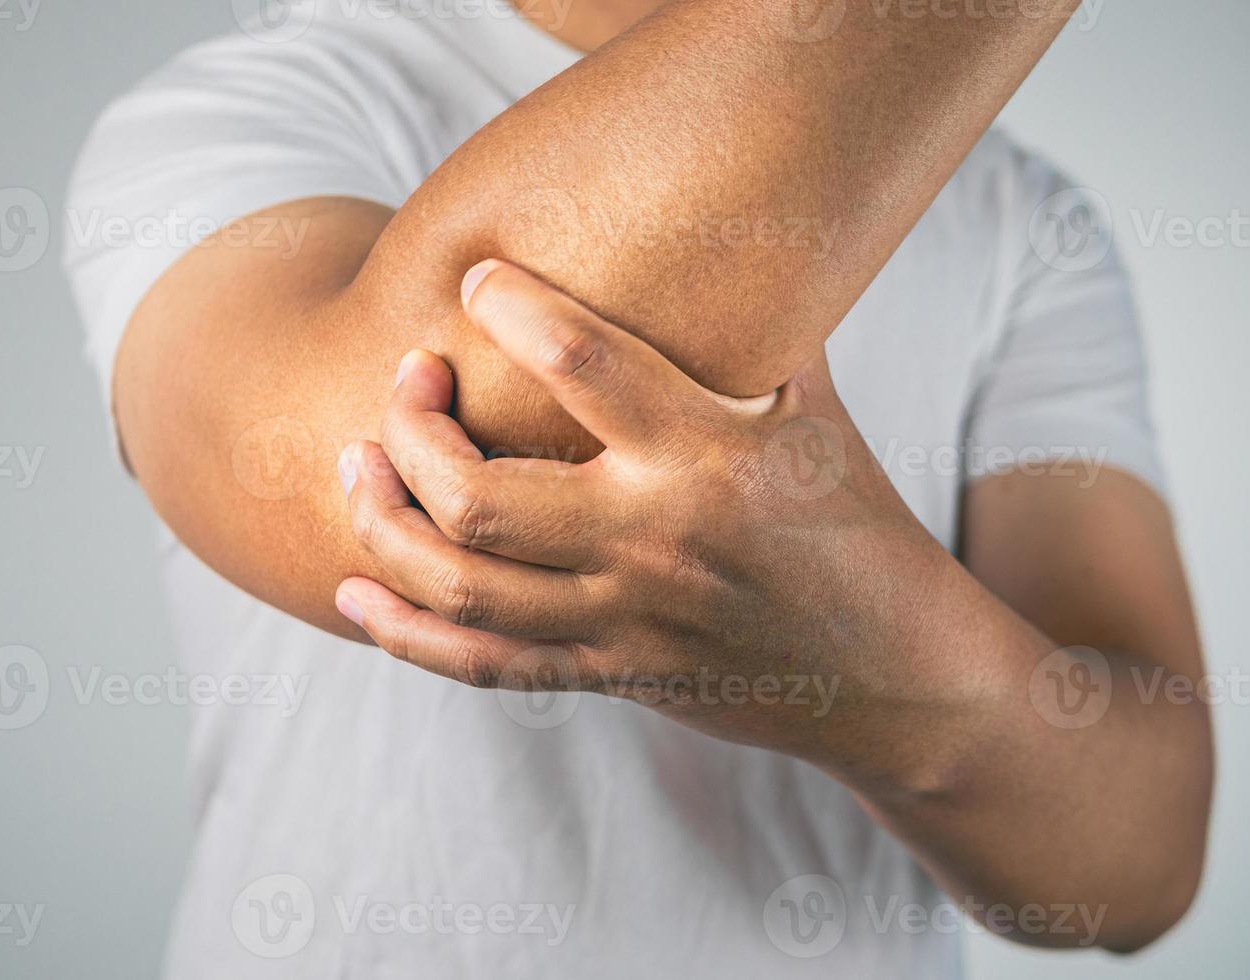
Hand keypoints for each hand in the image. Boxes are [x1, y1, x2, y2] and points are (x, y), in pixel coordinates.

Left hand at [335, 260, 978, 773]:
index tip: (477, 280)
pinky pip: (484, 664)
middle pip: (479, 496)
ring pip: (464, 584)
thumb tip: (727, 233)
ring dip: (384, 523)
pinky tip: (354, 593)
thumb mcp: (819, 413)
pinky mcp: (611, 673)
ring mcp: (625, 618)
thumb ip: (757, 329)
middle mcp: (655, 540)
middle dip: (412, 433)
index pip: (584, 367)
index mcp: (711, 456)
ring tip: (358, 466)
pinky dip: (405, 634)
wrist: (894, 672)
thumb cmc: (858, 523)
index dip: (510, 309)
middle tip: (406, 385)